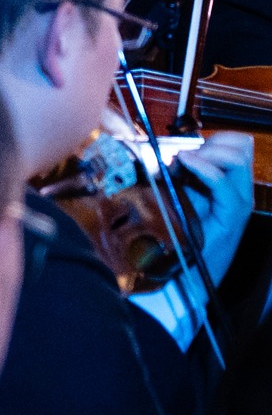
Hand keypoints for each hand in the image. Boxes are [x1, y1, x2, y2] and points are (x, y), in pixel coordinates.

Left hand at [172, 130, 255, 283]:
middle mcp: (239, 191)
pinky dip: (205, 168)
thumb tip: (173, 158)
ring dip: (207, 154)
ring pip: (237, 159)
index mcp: (229, 185)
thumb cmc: (181, 238)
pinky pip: (225, 184)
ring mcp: (238, 202)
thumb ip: (181, 178)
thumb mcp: (180, 201)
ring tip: (185, 166)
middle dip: (212, 144)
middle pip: (241, 147)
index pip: (237, 145)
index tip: (186, 151)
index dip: (213, 139)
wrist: (188, 275)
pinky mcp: (232, 216)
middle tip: (186, 160)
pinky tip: (187, 165)